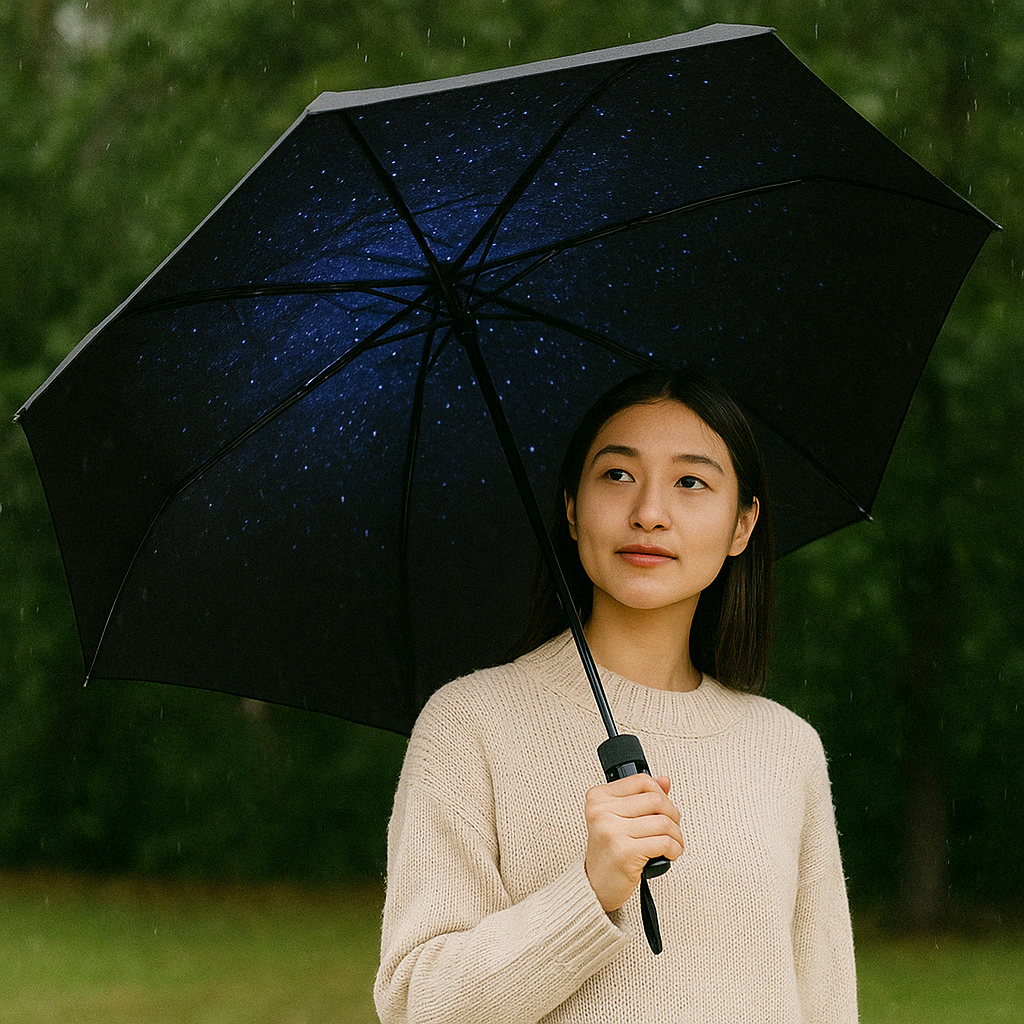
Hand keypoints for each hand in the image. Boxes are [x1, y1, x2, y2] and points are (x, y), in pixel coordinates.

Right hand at [583, 773, 683, 911]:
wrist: (595, 886)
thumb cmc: (608, 852)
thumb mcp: (619, 819)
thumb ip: (641, 797)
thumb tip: (664, 780)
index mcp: (598, 798)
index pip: (641, 781)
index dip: (660, 793)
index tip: (663, 807)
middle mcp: (601, 812)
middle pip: (655, 800)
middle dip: (673, 815)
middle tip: (672, 827)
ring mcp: (612, 831)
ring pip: (663, 822)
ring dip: (676, 835)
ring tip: (673, 843)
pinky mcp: (625, 852)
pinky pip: (664, 842)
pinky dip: (675, 849)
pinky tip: (670, 853)